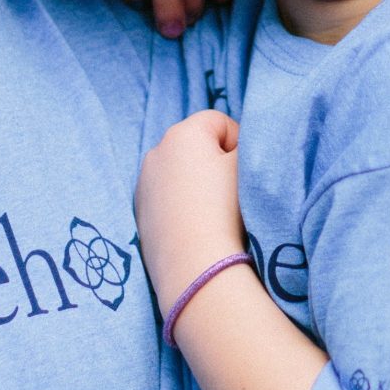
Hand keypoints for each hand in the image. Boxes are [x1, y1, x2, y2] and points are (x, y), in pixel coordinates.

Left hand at [137, 111, 243, 303]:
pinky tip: (195, 228)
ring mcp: (143, 184)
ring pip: (180, 174)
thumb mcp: (250, 165)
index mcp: (182, 133)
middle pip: (196, 147)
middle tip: (232, 193)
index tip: (245, 173)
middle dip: (215, 163)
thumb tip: (240, 148)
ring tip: (213, 214)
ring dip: (197, 185)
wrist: (196, 267)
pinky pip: (168, 200)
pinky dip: (181, 207)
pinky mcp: (140, 214)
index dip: (239, 144)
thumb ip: (250, 144)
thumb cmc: (227, 209)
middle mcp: (155, 152)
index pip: (220, 122)